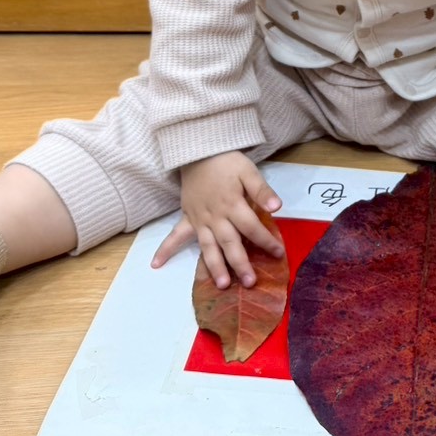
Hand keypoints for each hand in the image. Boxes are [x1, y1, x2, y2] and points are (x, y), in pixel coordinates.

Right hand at [150, 151, 283, 286]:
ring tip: (221, 284)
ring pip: (208, 246)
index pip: (252, 227)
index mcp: (232, 204)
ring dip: (214, 266)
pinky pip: (175, 235)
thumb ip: (261, 190)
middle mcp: (215, 216)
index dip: (266, 241)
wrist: (199, 151)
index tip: (278, 254)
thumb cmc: (226, 161)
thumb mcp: (248, 171)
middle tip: (249, 282)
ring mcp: (199, 219)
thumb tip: (277, 207)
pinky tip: (156, 264)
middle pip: (230, 243)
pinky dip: (165, 249)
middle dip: (240, 263)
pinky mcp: (187, 217)